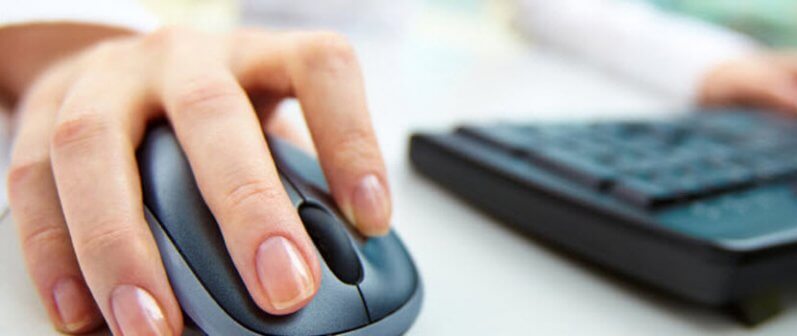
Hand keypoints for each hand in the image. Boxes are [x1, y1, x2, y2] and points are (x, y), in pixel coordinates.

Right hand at [8, 27, 390, 334]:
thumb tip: (333, 273)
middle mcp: (184, 57)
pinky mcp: (43, 113)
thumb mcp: (267, 127)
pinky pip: (32, 181)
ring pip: (98, 148)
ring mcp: (107, 79)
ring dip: (124, 247)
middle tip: (283, 288)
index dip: (351, 139)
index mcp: (259, 55)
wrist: (124, 69)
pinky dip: (55, 254)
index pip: (319, 70)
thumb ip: (295, 185)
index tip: (372, 218)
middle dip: (248, 206)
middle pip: (211, 112)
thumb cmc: (216, 114)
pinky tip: (83, 313)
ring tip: (156, 327)